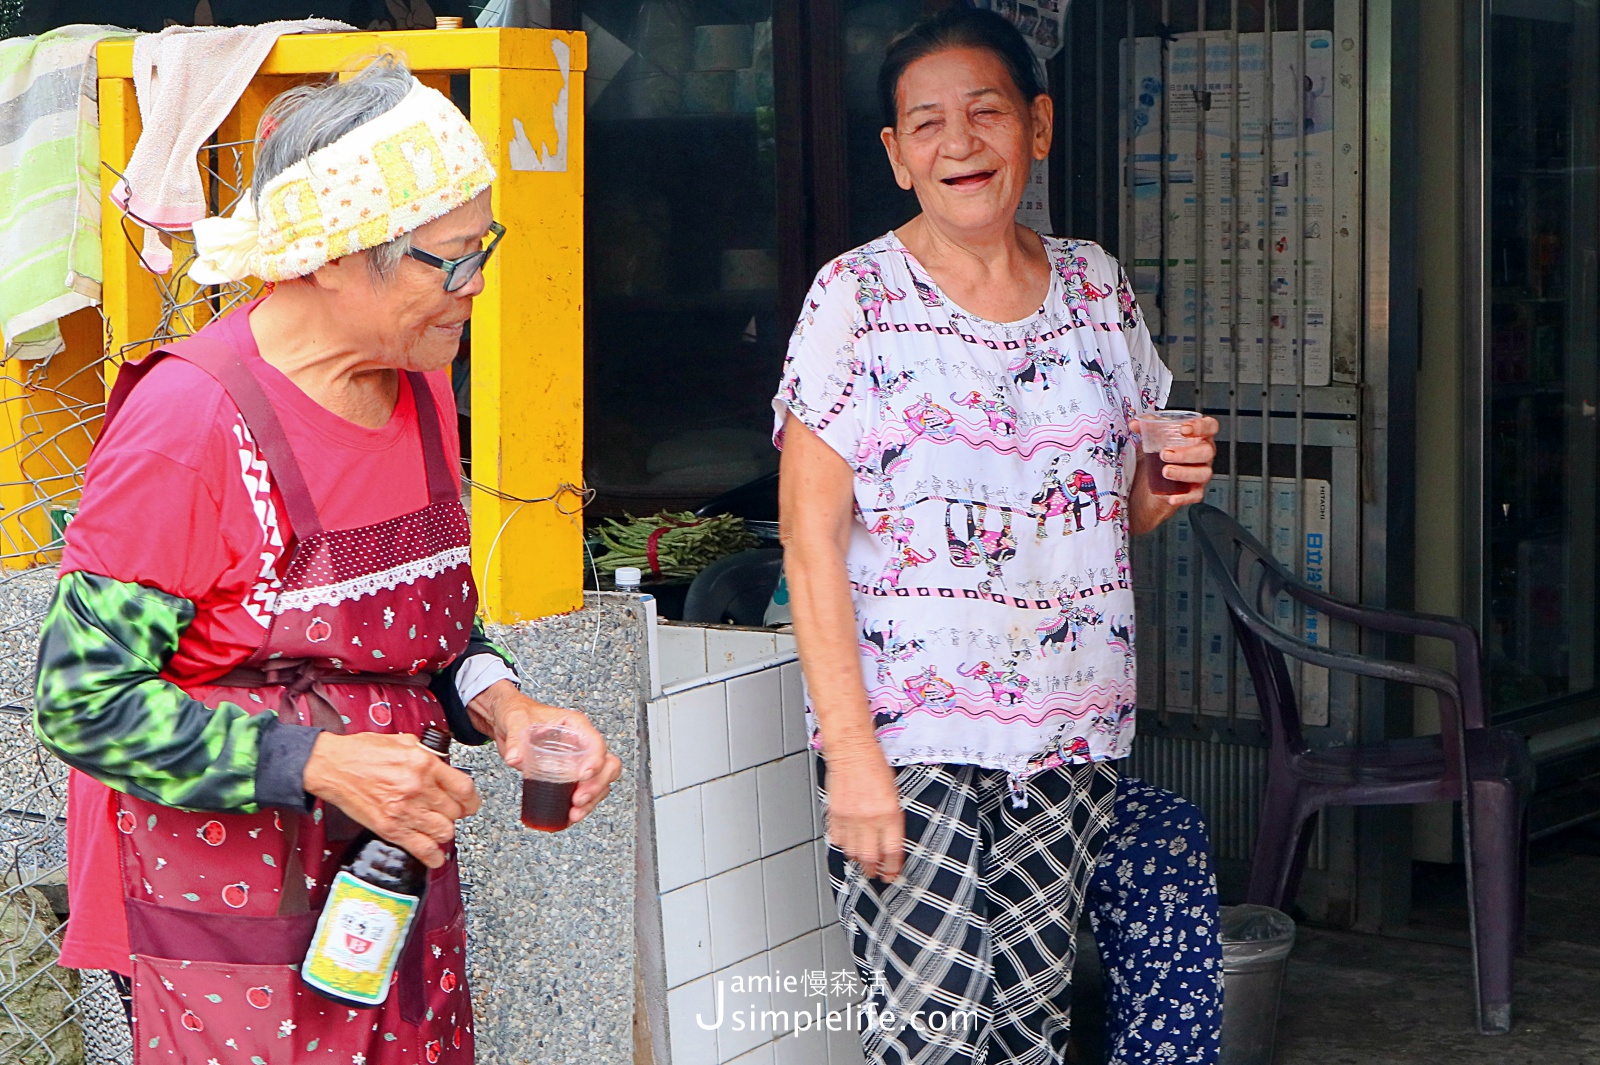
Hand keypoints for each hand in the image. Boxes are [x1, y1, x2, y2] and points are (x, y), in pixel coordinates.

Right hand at [302, 731, 480, 868]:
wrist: (332, 766)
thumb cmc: (362, 752)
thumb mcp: (402, 741)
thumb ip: (426, 754)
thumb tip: (442, 766)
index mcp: (424, 763)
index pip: (464, 787)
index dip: (471, 799)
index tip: (469, 803)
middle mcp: (418, 787)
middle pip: (455, 812)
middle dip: (455, 814)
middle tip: (450, 814)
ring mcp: (404, 810)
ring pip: (444, 831)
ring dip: (444, 831)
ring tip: (438, 827)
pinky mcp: (390, 828)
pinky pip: (421, 849)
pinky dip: (432, 856)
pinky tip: (435, 855)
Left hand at [472, 681, 622, 827]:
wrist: (507, 723)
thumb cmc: (518, 714)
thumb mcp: (515, 720)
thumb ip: (516, 738)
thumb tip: (514, 757)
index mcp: (575, 726)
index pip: (595, 742)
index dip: (595, 760)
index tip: (583, 775)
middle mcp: (582, 744)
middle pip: (607, 765)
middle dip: (597, 786)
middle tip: (578, 800)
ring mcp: (578, 761)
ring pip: (600, 783)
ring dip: (592, 801)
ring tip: (574, 814)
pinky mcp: (569, 776)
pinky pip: (585, 792)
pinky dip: (582, 806)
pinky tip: (569, 816)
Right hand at [824, 744, 904, 881]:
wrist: (852, 749)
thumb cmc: (875, 765)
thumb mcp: (894, 793)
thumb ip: (892, 818)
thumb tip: (889, 838)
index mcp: (890, 813)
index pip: (893, 851)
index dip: (893, 868)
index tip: (893, 874)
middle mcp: (870, 818)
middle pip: (871, 857)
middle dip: (874, 870)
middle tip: (876, 874)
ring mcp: (850, 818)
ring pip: (852, 852)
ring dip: (858, 860)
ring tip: (862, 863)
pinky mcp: (835, 814)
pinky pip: (837, 838)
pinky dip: (843, 845)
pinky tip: (847, 845)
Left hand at [1130, 414, 1218, 534]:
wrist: (1148, 485)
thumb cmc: (1158, 457)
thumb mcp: (1152, 439)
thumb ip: (1146, 428)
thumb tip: (1136, 424)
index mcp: (1197, 437)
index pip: (1209, 426)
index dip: (1201, 426)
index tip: (1184, 429)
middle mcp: (1203, 454)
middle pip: (1207, 451)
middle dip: (1186, 453)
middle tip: (1165, 454)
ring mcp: (1201, 473)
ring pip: (1203, 473)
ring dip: (1184, 472)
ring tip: (1165, 471)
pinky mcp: (1195, 491)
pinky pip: (1196, 495)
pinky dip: (1184, 497)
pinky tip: (1172, 496)